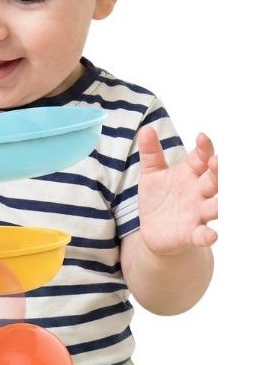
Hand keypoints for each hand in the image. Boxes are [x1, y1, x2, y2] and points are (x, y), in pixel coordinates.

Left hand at [137, 128, 217, 253]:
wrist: (153, 231)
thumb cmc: (158, 198)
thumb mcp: (151, 174)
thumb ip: (150, 153)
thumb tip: (145, 129)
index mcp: (190, 174)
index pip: (201, 158)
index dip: (204, 148)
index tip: (201, 137)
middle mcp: (198, 192)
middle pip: (213, 180)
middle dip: (216, 172)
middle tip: (215, 162)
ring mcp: (197, 213)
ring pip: (214, 207)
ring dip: (218, 204)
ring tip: (220, 202)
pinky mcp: (191, 233)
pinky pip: (202, 234)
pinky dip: (207, 235)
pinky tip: (210, 235)